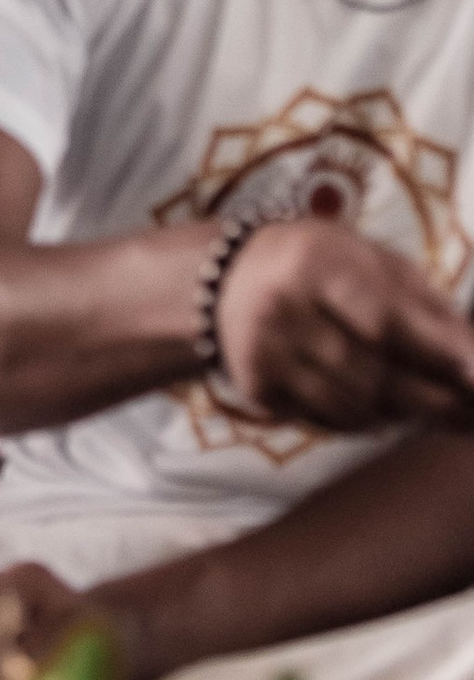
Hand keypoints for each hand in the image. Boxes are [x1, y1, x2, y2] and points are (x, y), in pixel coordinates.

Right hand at [214, 219, 473, 435]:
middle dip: (433, 398)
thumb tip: (472, 352)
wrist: (230, 277)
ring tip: (425, 405)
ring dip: (399, 413)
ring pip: (353, 406)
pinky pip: (326, 421)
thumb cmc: (323, 264)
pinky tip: (376, 408)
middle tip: (471, 412)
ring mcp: (264, 352)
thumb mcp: (370, 259)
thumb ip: (422, 301)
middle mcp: (282, 308)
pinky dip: (362, 421)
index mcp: (316, 262)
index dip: (437, 349)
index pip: (385, 316)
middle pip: (374, 374)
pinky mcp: (256, 387)